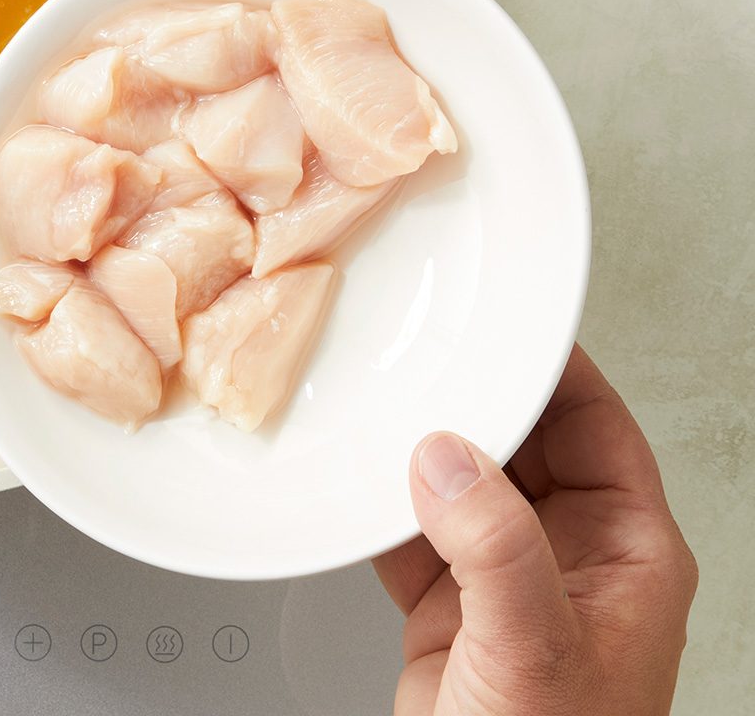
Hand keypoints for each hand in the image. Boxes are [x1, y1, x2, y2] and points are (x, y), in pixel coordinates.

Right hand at [372, 344, 695, 714]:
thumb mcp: (535, 647)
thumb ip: (495, 546)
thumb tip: (448, 458)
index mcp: (625, 552)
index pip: (596, 425)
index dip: (552, 369)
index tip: (502, 324)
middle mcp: (566, 555)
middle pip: (520, 443)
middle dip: (470, 401)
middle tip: (421, 352)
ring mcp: (501, 580)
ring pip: (457, 480)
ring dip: (413, 450)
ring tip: (375, 404)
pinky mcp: (444, 607)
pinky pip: (406, 529)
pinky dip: (372, 504)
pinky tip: (347, 481)